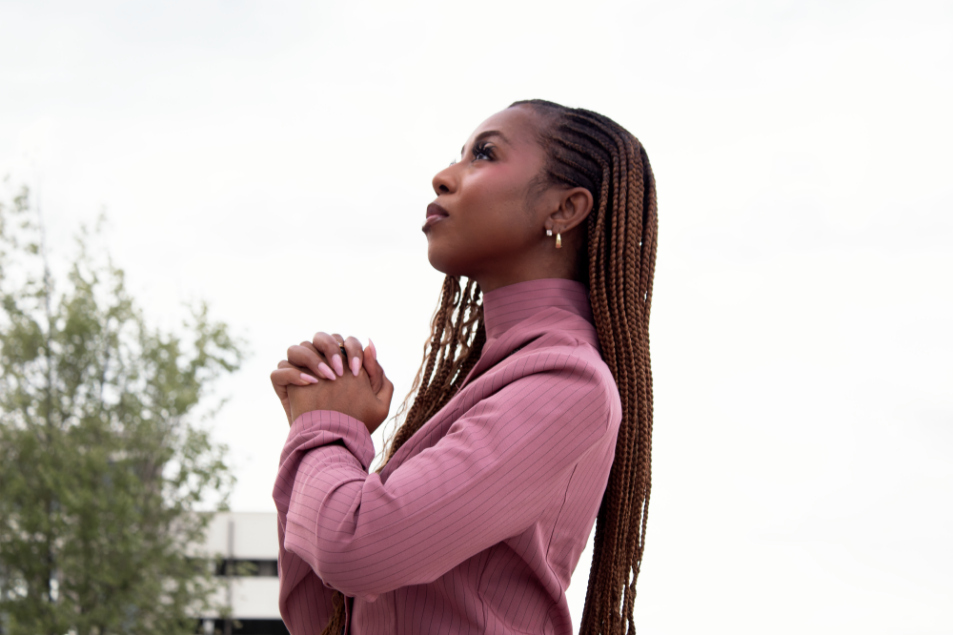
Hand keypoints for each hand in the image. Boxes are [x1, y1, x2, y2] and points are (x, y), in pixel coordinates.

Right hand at [270, 335, 393, 432]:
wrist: (334, 444)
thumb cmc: (356, 423)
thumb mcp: (376, 403)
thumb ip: (377, 374)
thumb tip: (370, 344)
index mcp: (341, 362)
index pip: (344, 341)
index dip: (352, 349)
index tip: (357, 371)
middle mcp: (319, 363)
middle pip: (319, 337)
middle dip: (330, 349)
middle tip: (339, 371)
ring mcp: (299, 372)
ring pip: (296, 349)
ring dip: (312, 358)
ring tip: (326, 377)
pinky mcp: (284, 387)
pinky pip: (279, 372)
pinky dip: (292, 374)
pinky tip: (309, 384)